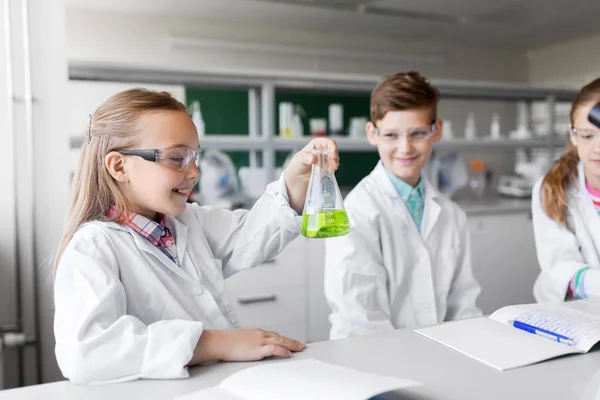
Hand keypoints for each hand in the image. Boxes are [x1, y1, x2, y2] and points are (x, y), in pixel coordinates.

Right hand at [189, 328, 305, 364]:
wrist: (218, 341)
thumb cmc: (225, 341)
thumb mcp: (239, 339)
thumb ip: (247, 341)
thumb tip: (249, 346)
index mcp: (255, 332)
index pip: (273, 335)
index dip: (283, 338)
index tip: (290, 341)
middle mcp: (260, 334)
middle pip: (280, 337)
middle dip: (291, 341)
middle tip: (301, 344)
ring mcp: (259, 341)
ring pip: (280, 341)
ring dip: (292, 345)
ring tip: (300, 348)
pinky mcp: (257, 349)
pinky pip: (274, 349)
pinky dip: (283, 350)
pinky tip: (289, 353)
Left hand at [284, 138, 338, 213]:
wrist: (296, 181)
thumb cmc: (296, 167)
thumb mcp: (299, 160)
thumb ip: (306, 158)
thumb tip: (313, 158)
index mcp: (315, 144)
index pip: (327, 142)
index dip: (332, 147)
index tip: (333, 155)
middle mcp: (321, 150)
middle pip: (333, 150)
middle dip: (335, 156)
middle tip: (333, 165)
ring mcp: (324, 159)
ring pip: (335, 158)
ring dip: (335, 163)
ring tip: (332, 169)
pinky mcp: (326, 167)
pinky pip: (333, 166)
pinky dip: (333, 168)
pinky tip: (330, 171)